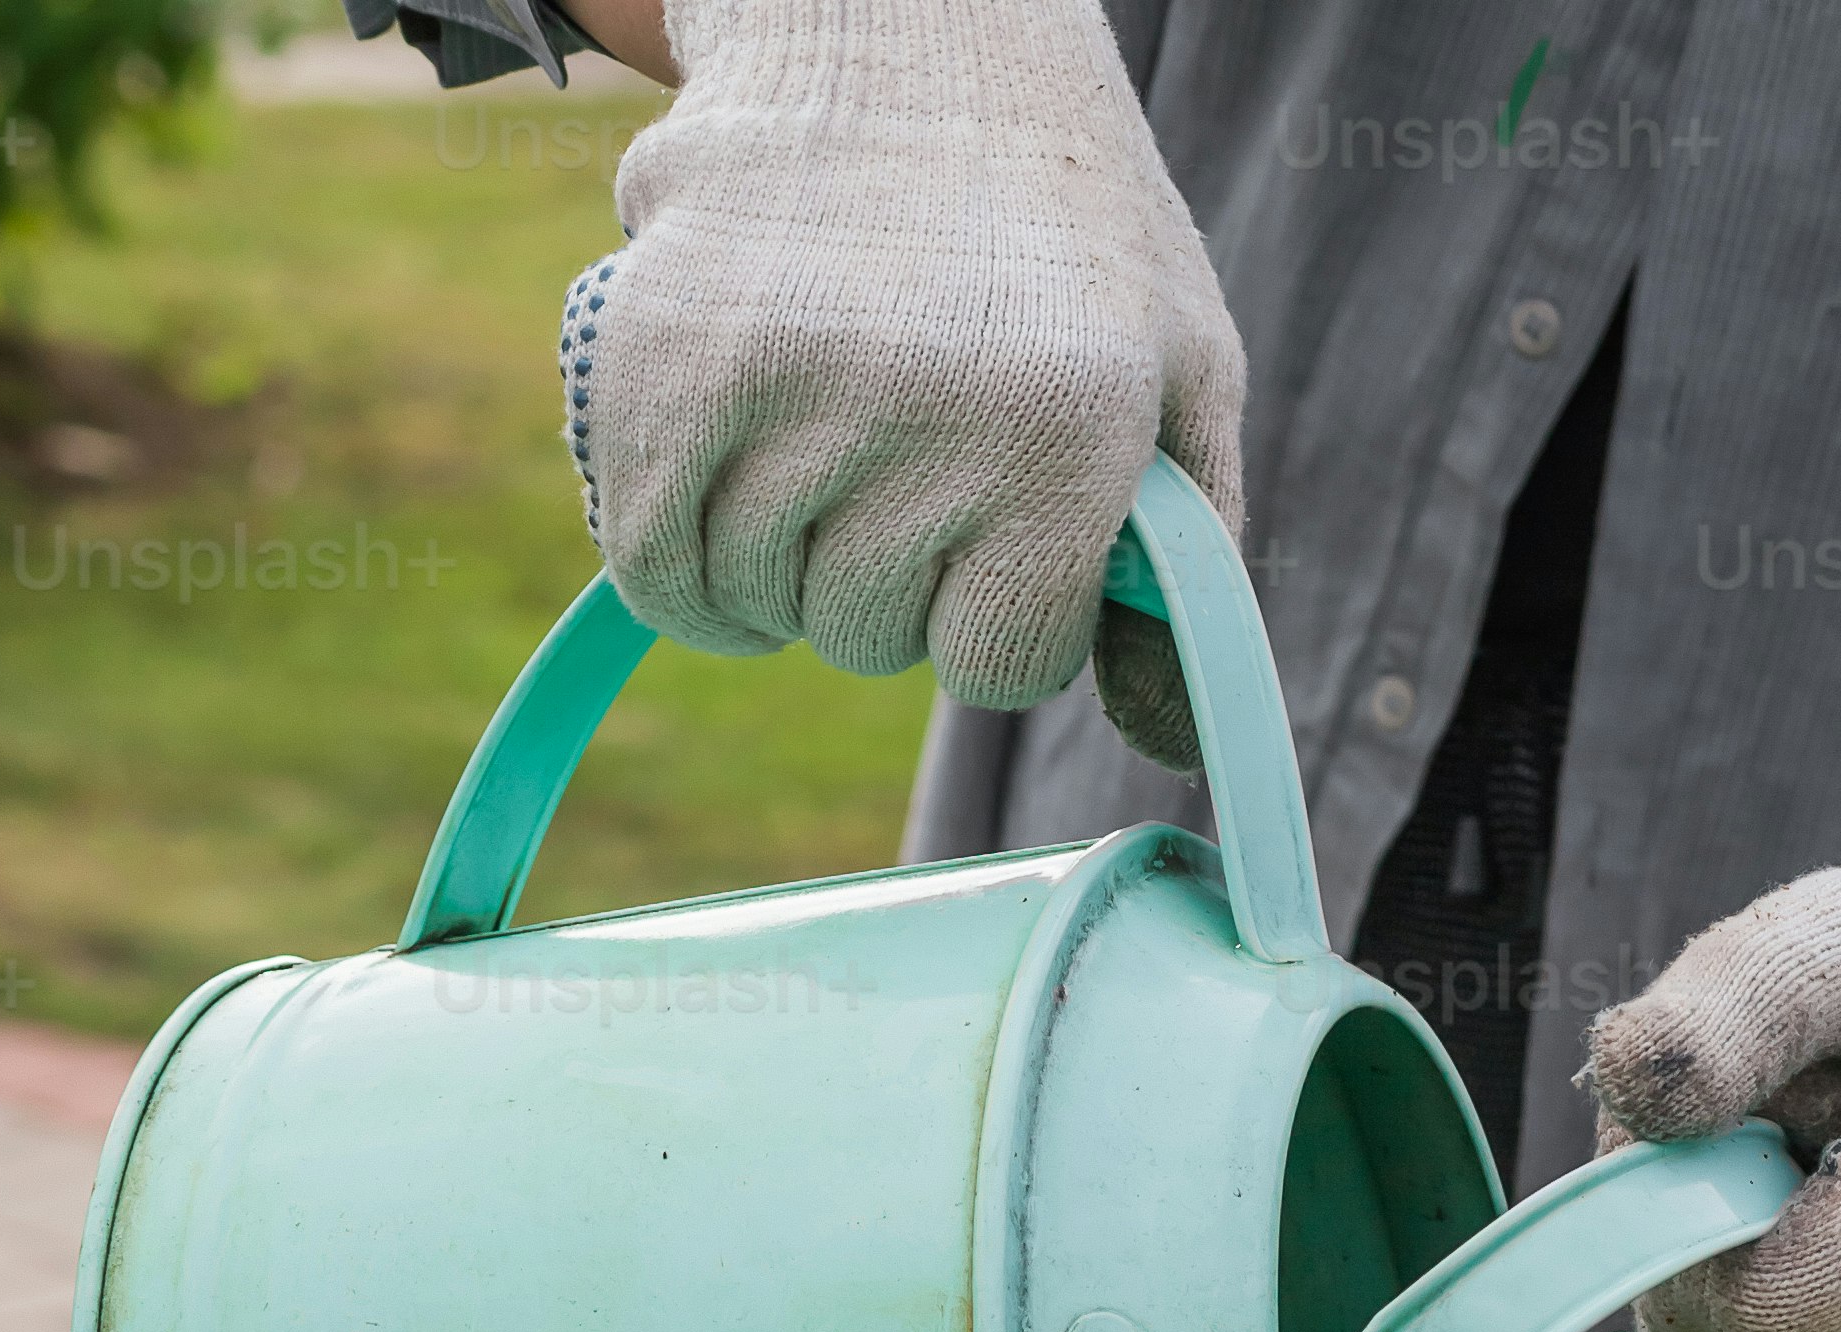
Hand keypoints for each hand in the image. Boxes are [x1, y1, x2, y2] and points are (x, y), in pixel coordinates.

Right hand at [570, 0, 1241, 753]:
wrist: (907, 17)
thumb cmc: (1062, 220)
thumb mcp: (1180, 363)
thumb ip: (1190, 564)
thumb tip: (1161, 750)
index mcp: (1069, 429)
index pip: (1002, 666)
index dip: (1000, 614)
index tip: (1002, 529)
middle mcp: (926, 409)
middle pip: (872, 640)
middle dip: (892, 577)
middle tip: (910, 447)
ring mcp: (784, 377)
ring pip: (759, 606)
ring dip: (784, 565)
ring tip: (824, 445)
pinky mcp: (664, 350)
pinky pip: (651, 561)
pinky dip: (677, 573)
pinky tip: (722, 518)